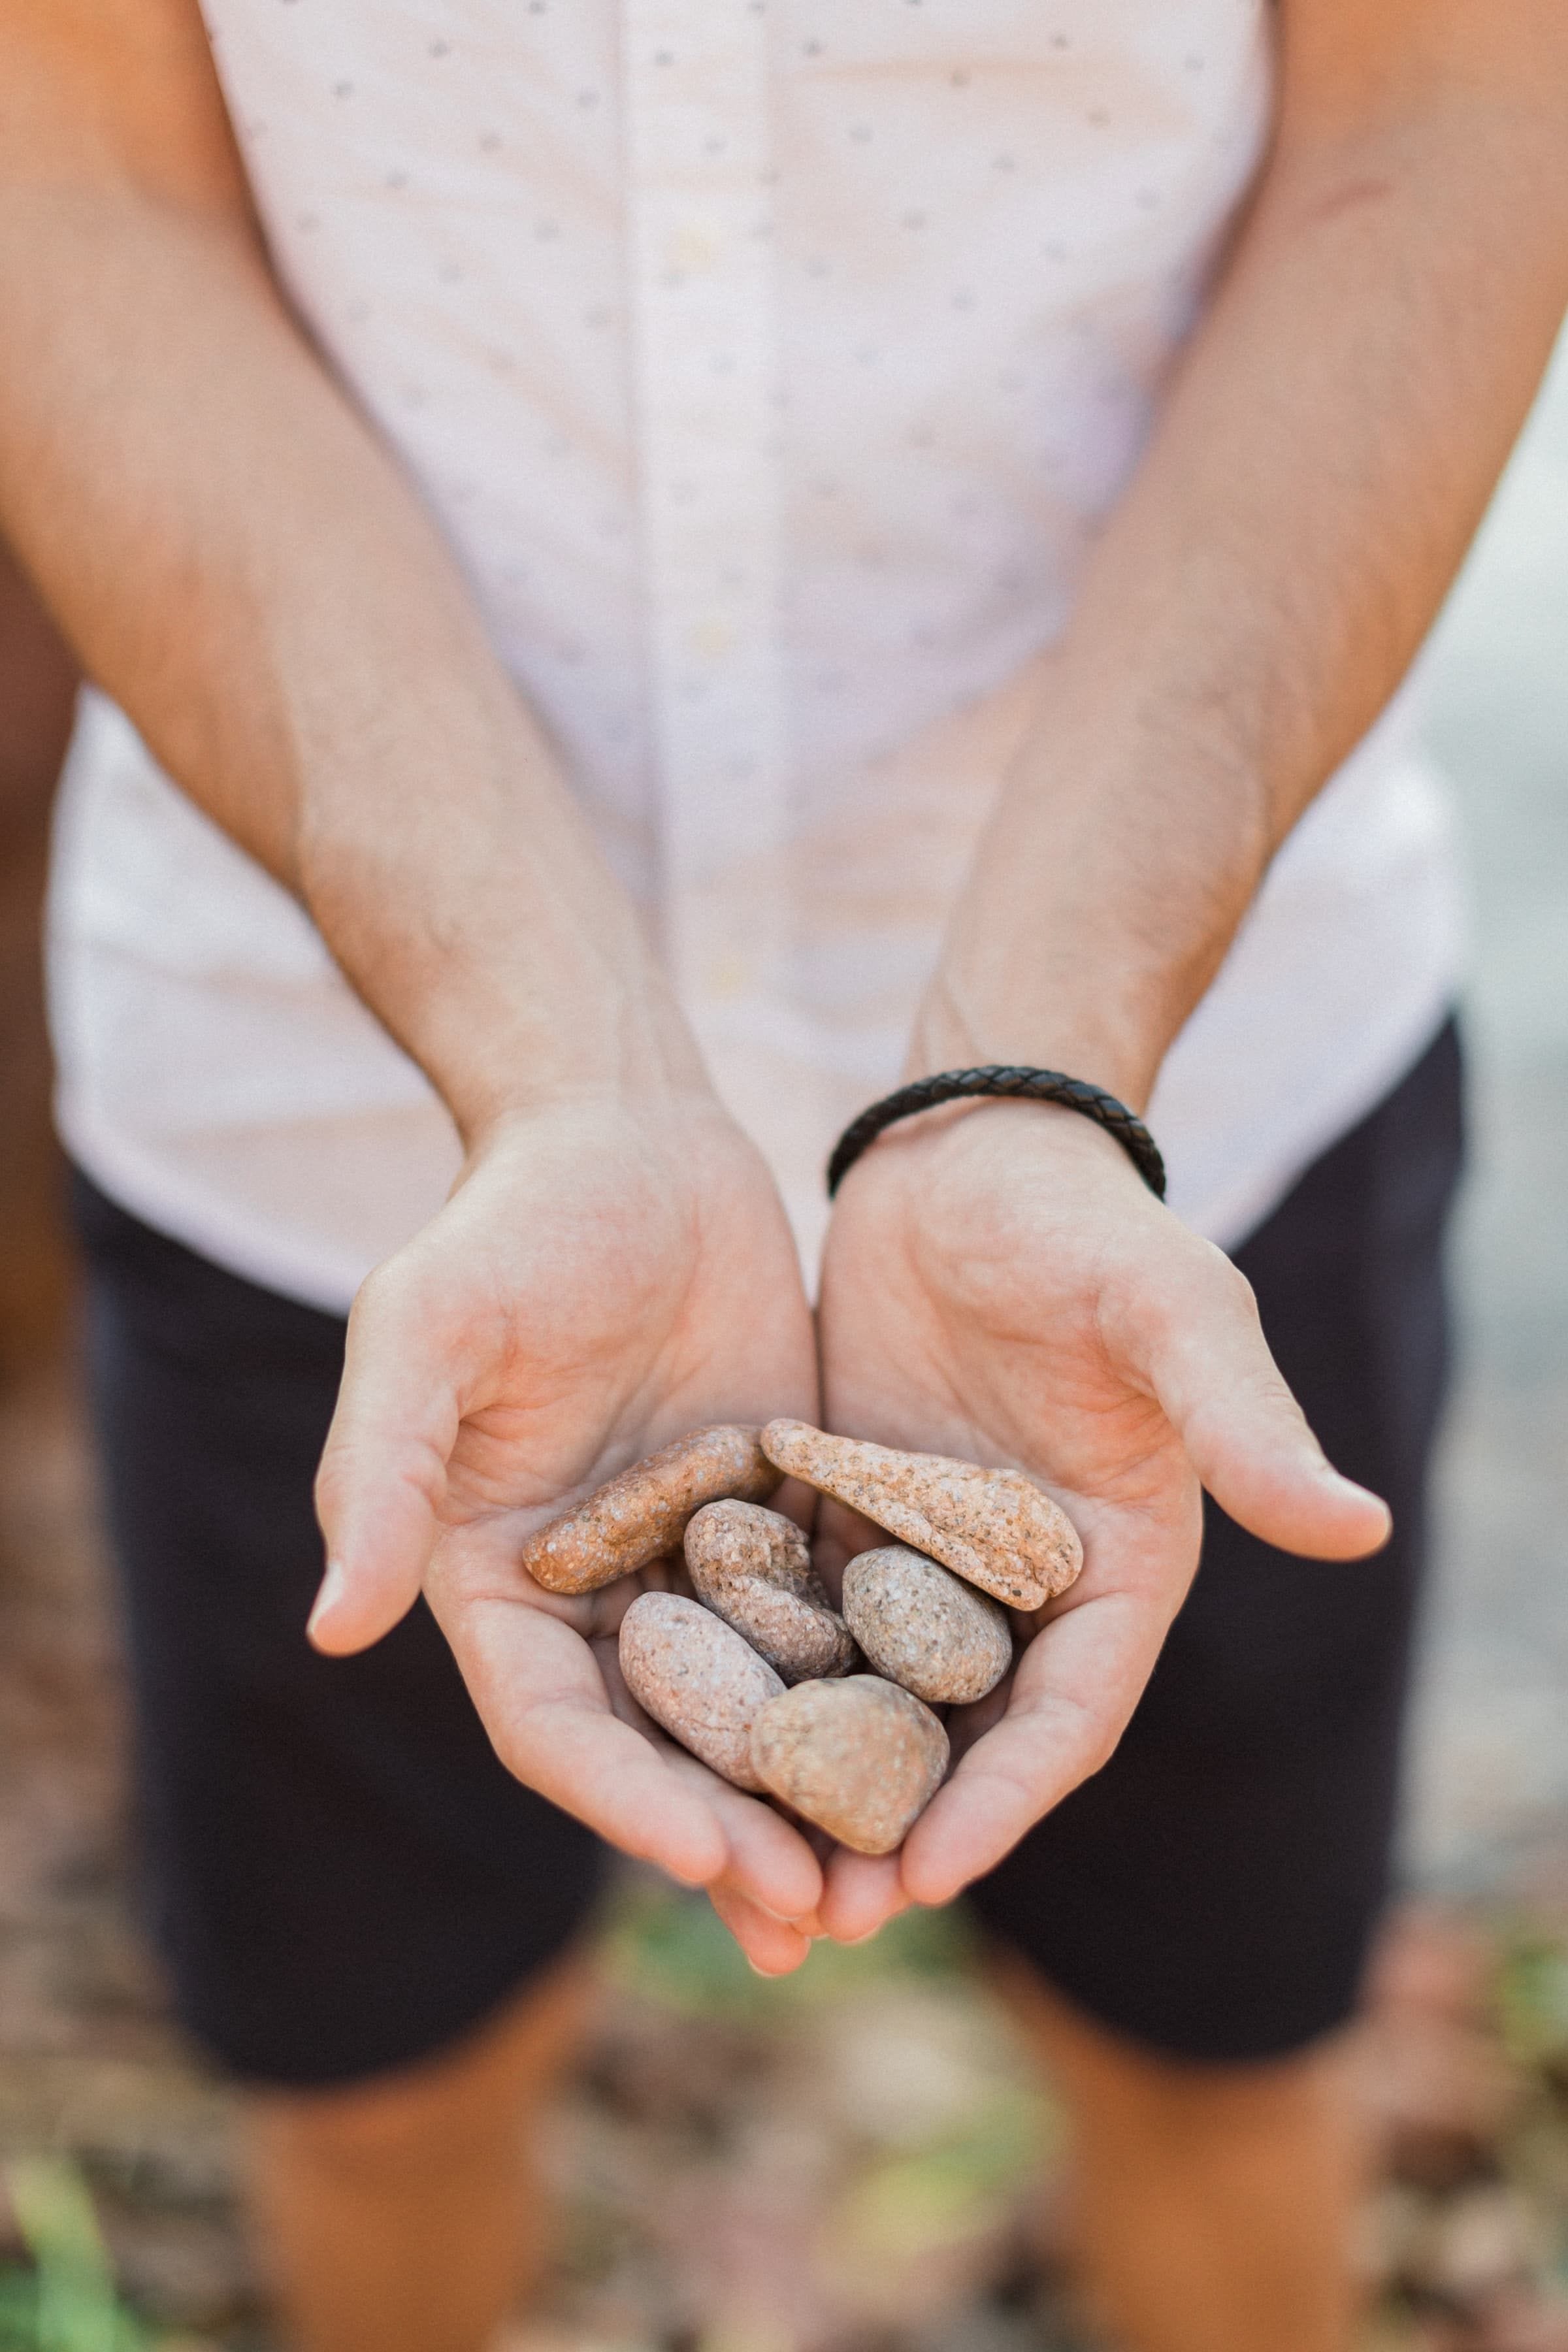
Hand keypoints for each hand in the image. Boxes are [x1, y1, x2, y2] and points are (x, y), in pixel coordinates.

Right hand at [309, 1092, 825, 1972]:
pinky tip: (943, 1753)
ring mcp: (695, 1560)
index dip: (625, 1802)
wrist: (629, 1136)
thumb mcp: (428, 1331)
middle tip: (816, 1919)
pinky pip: (832, 1621)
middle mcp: (595, 1594)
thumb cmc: (511, 1224)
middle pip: (663, 1749)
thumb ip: (384, 1474)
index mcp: (493, 1581)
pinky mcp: (780, 1514)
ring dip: (809, 1800)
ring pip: (757, 1711)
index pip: (557, 1726)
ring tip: (881, 1885)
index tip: (709, 1861)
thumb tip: (331, 1626)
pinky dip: (873, 1693)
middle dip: (733, 1838)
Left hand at [812, 1101, 1390, 1940]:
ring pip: (864, 1698)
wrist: (970, 1151)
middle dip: (897, 1829)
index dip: (1007, 1800)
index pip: (1067, 1714)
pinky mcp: (839, 1515)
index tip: (932, 1875)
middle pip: (961, 1737)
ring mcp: (921, 1558)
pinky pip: (792, 1618)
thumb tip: (1360, 1525)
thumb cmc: (1085, 1223)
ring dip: (813, 1783)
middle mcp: (1020, 1587)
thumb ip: (1242, 1418)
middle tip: (819, 1918)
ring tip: (740, 1863)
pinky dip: (752, 1682)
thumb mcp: (1170, 1311)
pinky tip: (684, 1739)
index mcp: (1117, 1568)